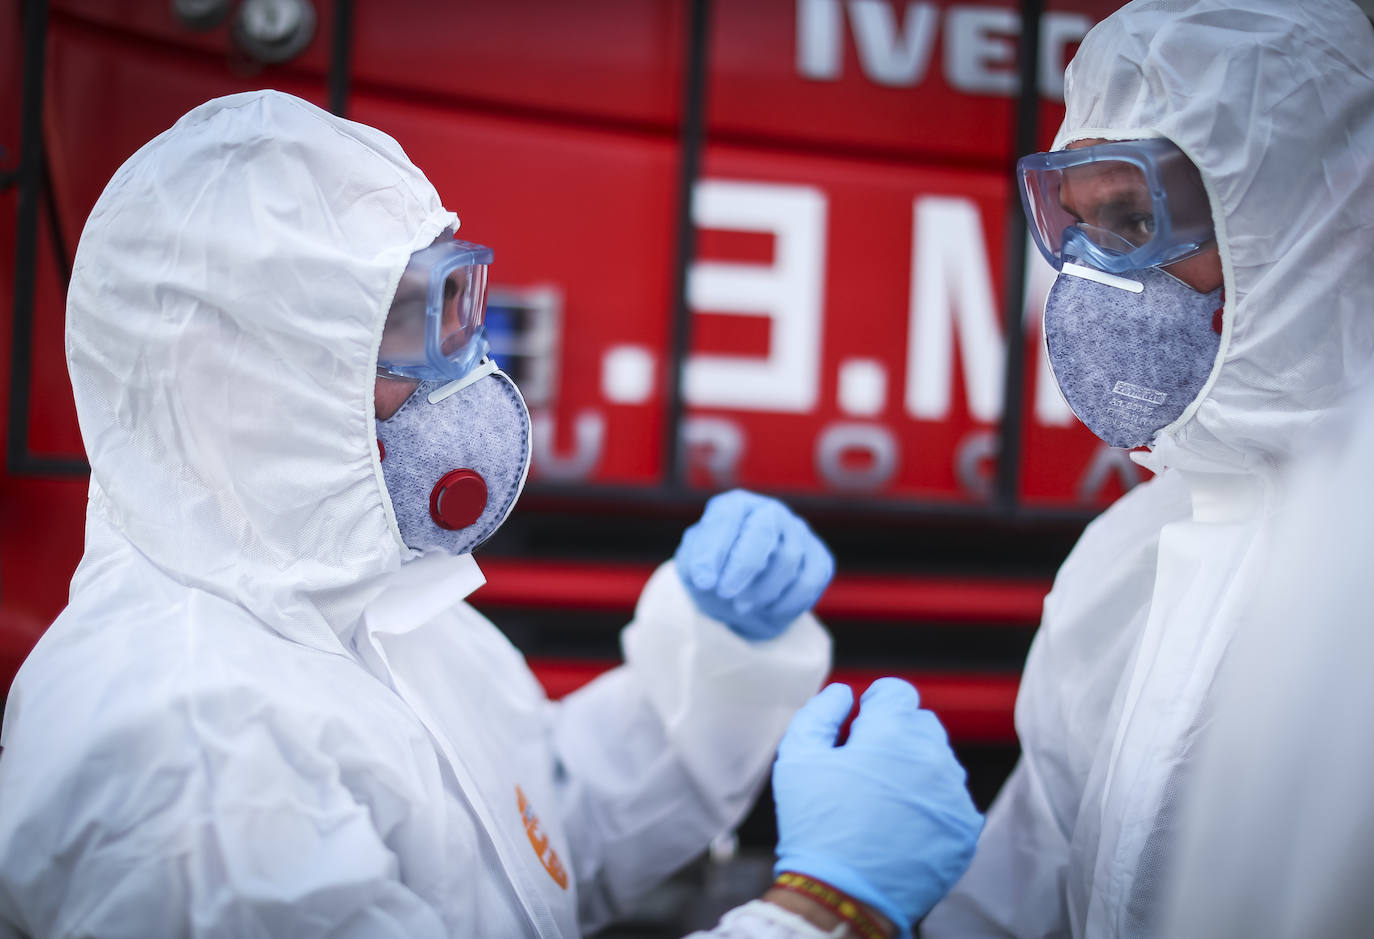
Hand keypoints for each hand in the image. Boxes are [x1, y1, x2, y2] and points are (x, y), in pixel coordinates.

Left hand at [674, 489, 834, 639]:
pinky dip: (787, 602)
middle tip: (724, 593)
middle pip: (763, 531)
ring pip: (788, 558)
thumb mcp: (692, 567)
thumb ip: (694, 563)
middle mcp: (769, 512)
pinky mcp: (819, 559)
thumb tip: (706, 576)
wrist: (740, 602)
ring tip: (741, 607)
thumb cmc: (715, 576)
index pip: (728, 516)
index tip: (703, 581)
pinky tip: (768, 610)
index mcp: (736, 506)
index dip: (715, 549)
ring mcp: (798, 533)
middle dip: (743, 566)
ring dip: (762, 590)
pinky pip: (810, 580)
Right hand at [772, 680, 982, 935]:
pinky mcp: (964, 829)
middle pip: (921, 724)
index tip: (863, 722)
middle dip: (896, 735)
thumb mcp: (797, 758)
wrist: (843, 897)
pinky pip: (952, 801)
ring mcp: (953, 794)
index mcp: (892, 732)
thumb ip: (820, 713)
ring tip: (884, 800)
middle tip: (867, 767)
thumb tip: (843, 694)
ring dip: (916, 769)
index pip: (898, 692)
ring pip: (939, 762)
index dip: (875, 702)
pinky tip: (903, 824)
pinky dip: (931, 806)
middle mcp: (932, 756)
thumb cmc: (816, 827)